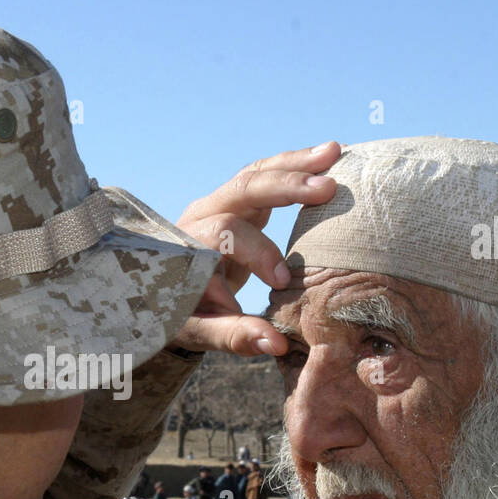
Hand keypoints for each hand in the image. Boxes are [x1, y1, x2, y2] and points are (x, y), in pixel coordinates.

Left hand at [171, 142, 340, 355]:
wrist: (164, 294)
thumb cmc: (182, 315)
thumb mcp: (201, 331)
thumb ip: (234, 336)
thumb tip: (276, 344)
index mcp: (188, 246)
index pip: (224, 234)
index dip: (257, 252)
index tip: (281, 282)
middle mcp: (199, 217)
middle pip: (240, 190)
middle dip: (284, 187)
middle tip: (327, 191)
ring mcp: (217, 205)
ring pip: (255, 175)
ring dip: (294, 165)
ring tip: (334, 154)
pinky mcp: (236, 203)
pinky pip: (264, 177)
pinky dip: (293, 167)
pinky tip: (328, 158)